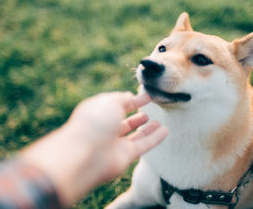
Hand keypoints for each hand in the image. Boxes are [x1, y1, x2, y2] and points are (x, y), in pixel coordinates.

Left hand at [22, 92, 167, 205]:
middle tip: (148, 109)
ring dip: (147, 129)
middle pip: (124, 122)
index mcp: (97, 113)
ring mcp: (115, 144)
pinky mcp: (125, 157)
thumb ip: (122, 98)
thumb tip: (130, 96)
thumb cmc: (94, 123)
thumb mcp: (109, 102)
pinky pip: (143, 145)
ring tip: (158, 122)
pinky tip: (165, 131)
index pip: (116, 105)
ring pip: (135, 136)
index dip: (131, 101)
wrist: (86, 154)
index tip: (146, 97)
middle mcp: (105, 129)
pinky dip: (155, 139)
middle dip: (136, 117)